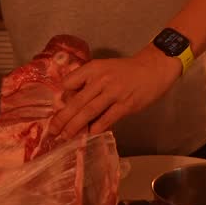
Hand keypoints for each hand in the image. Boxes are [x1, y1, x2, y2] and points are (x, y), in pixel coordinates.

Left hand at [49, 47, 181, 140]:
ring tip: (66, 135)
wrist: (153, 68)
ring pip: (89, 111)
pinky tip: (90, 134)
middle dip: (63, 117)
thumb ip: (89, 82)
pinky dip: (97, 127)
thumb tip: (72, 102)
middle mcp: (101, 79)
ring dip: (75, 125)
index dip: (63, 97)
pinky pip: (107, 118)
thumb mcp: (104, 68)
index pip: (69, 82)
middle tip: (52, 130)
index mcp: (93, 68)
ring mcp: (114, 92)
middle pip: (77, 101)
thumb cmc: (126, 71)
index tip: (59, 108)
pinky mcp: (126, 104)